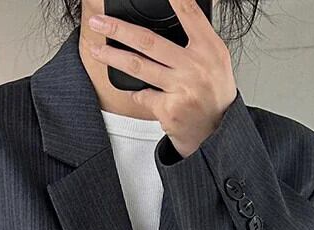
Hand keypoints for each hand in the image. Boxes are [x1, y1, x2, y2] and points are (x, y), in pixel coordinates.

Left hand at [87, 0, 237, 157]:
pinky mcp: (169, 109)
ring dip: (112, 57)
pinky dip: (138, 94)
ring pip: (138, 66)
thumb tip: (180, 9)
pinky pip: (143, 96)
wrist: (218, 134)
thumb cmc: (215, 96)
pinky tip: (140, 93)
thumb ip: (200, 39)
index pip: (189, 14)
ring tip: (96, 50)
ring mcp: (181, 88)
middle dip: (119, 30)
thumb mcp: (217, 62)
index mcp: (210, 49)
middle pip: (149, 41)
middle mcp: (195, 67)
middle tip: (100, 22)